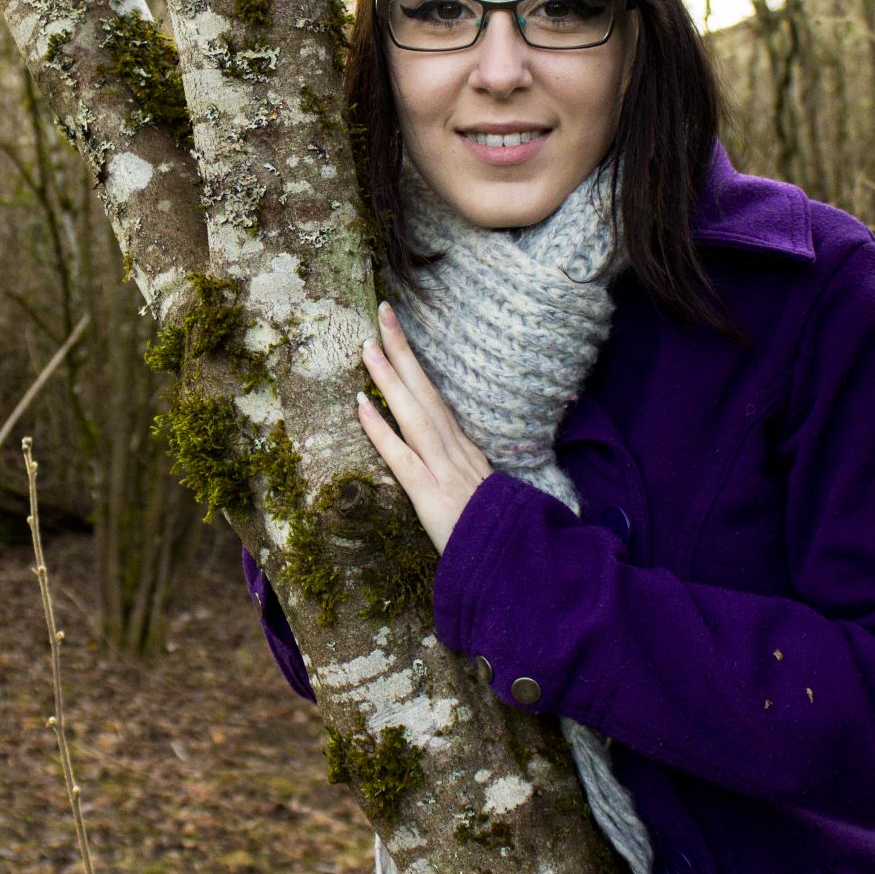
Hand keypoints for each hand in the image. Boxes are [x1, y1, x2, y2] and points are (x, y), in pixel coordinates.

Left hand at [355, 300, 494, 554]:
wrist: (515, 560)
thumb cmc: (497, 532)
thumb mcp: (482, 494)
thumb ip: (465, 472)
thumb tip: (448, 457)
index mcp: (464, 448)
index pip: (436, 397)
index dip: (415, 365)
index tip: (397, 333)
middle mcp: (454, 449)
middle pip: (425, 391)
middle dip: (403, 351)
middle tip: (382, 313)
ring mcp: (443, 469)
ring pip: (413, 413)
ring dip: (389, 378)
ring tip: (367, 346)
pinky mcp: (430, 494)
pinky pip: (401, 457)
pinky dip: (380, 429)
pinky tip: (360, 405)